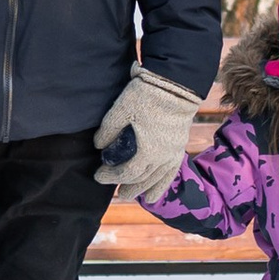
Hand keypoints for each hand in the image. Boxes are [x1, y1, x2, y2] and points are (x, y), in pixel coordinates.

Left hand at [93, 66, 200, 203]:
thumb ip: (108, 130)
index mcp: (148, 152)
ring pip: (159, 179)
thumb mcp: (121, 110)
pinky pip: (172, 171)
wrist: (177, 84)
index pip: (127, 173)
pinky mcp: (180, 145)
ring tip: (137, 195)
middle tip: (117, 192)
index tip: (98, 175)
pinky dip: (164, 182)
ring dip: (147, 189)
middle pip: (144, 180)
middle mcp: (163, 157)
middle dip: (129, 188)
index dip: (111, 177)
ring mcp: (174, 152)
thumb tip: (99, 146)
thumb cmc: (147, 95)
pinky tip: (158, 188)